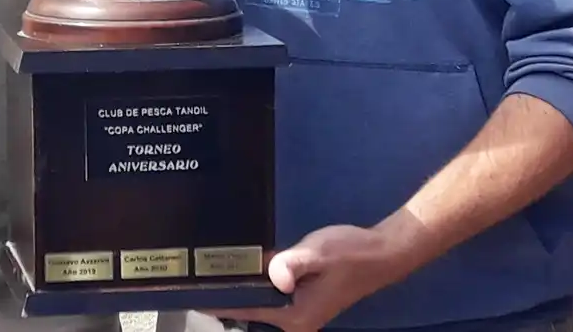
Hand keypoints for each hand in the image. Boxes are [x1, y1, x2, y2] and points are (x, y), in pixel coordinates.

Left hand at [210, 224, 417, 331]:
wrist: (380, 253)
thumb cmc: (350, 254)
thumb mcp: (318, 254)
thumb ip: (291, 264)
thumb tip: (272, 274)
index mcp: (296, 318)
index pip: (246, 311)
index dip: (219, 303)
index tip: (192, 295)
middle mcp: (294, 320)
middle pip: (251, 309)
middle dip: (228, 294)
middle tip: (198, 274)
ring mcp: (298, 310)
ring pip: (261, 300)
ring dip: (243, 287)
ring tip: (212, 270)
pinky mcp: (302, 297)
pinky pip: (272, 291)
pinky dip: (258, 280)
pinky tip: (242, 265)